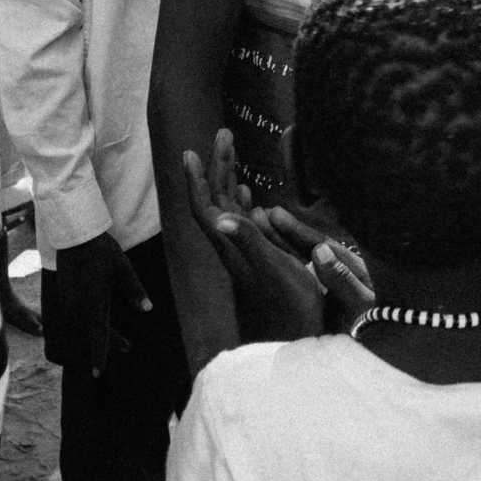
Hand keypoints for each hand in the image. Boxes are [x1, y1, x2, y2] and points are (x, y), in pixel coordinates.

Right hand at [44, 231, 151, 374]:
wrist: (75, 235)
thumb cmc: (103, 251)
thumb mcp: (123, 268)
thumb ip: (135, 290)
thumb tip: (148, 309)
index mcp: (94, 303)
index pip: (98, 336)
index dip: (100, 356)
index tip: (99, 374)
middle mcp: (77, 307)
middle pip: (92, 334)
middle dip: (108, 343)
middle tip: (127, 347)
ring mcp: (67, 303)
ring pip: (81, 327)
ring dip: (96, 333)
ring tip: (114, 337)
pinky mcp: (62, 296)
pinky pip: (73, 318)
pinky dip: (85, 324)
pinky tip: (94, 321)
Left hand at [184, 142, 352, 341]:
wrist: (291, 346)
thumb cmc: (288, 311)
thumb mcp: (273, 272)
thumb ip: (250, 243)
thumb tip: (220, 217)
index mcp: (233, 247)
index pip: (206, 209)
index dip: (196, 181)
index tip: (189, 153)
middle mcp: (234, 248)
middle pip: (217, 202)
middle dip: (217, 167)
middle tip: (223, 134)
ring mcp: (246, 256)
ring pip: (230, 211)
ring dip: (230, 180)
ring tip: (233, 153)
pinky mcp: (259, 263)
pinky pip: (246, 224)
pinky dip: (245, 203)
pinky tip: (251, 196)